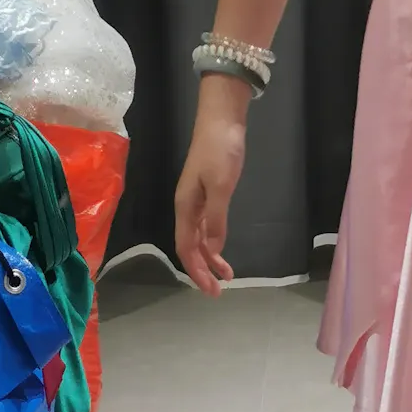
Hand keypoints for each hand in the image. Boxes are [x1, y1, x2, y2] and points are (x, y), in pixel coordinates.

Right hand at [174, 91, 246, 296]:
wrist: (222, 119)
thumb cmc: (220, 150)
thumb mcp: (220, 185)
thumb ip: (215, 218)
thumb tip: (212, 251)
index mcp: (186, 207)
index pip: (187, 248)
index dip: (197, 271)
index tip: (212, 290)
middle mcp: (187, 207)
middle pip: (190, 246)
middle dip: (202, 270)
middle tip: (218, 292)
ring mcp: (197, 199)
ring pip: (199, 237)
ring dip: (210, 258)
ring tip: (226, 276)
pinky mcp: (208, 191)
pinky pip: (206, 225)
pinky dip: (213, 240)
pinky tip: (221, 248)